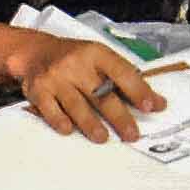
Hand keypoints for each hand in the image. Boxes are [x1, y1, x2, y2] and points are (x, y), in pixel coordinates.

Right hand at [18, 37, 163, 142]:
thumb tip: (155, 102)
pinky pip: (52, 111)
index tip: (151, 106)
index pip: (122, 72)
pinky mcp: (38, 91)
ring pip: (77, 106)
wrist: (34, 52)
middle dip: (119, 117)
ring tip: (103, 138)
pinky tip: (70, 130)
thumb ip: (125, 79)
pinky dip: (62, 123)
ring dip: (91, 125)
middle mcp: (75, 64)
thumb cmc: (74, 58)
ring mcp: (55, 78)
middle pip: (101, 94)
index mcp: (96, 53)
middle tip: (132, 134)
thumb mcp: (99, 59)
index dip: (138, 90)